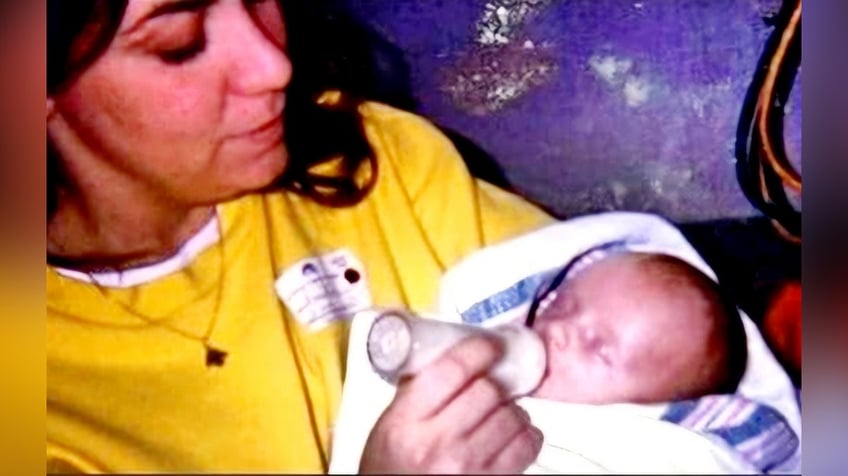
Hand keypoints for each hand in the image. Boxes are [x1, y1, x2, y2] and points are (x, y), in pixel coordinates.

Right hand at [359, 335, 542, 473]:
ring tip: (498, 414)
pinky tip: (511, 435)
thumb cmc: (390, 471)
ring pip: (512, 414)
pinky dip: (525, 435)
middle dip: (493, 384)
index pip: (453, 369)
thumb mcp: (388, 426)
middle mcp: (438, 443)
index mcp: (406, 421)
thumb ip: (415, 390)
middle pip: (487, 390)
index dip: (479, 349)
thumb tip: (448, 353)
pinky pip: (527, 444)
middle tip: (489, 386)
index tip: (489, 344)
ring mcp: (468, 465)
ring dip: (511, 409)